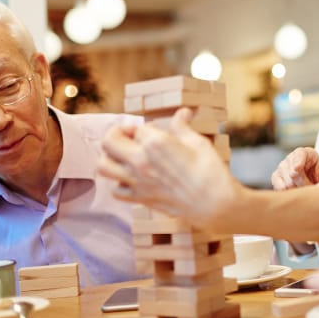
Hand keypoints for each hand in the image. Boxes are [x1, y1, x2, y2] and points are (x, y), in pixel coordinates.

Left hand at [98, 108, 238, 230]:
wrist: (215, 204)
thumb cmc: (210, 171)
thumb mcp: (198, 142)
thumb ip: (182, 126)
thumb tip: (182, 113)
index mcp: (155, 143)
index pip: (139, 128)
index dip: (147, 127)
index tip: (156, 131)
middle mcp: (140, 161)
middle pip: (109, 141)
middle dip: (117, 134)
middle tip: (131, 137)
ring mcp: (137, 182)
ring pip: (103, 166)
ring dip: (110, 157)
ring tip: (124, 156)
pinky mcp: (140, 199)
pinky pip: (115, 190)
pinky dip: (119, 183)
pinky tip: (132, 178)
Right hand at [270, 147, 318, 189]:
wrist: (308, 180)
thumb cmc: (316, 176)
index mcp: (304, 153)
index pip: (299, 154)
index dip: (298, 161)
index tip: (297, 169)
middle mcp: (290, 158)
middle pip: (294, 174)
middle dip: (304, 185)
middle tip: (312, 191)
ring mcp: (281, 167)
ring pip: (287, 182)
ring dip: (297, 191)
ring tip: (306, 193)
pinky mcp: (275, 177)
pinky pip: (278, 186)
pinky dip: (287, 193)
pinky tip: (294, 194)